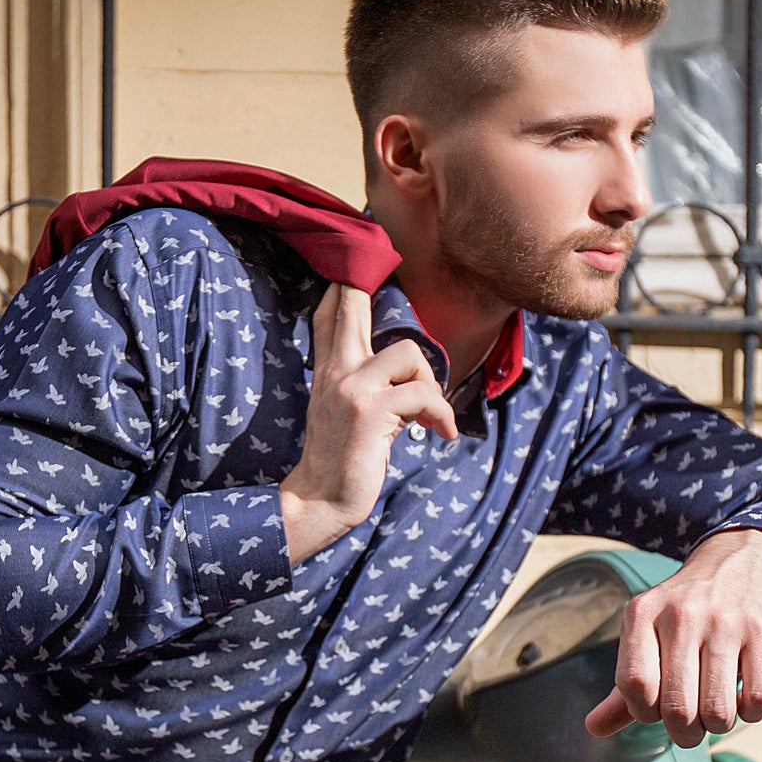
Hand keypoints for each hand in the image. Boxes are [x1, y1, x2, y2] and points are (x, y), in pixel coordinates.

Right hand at [280, 283, 457, 563]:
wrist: (320, 502)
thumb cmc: (341, 459)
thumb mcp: (341, 410)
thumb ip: (359, 379)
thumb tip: (405, 363)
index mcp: (327, 369)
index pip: (330, 311)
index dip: (346, 281)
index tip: (360, 262)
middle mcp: (335, 371)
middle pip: (353, 304)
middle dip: (372, 279)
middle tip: (390, 260)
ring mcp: (352, 388)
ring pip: (409, 352)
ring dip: (431, 383)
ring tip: (428, 413)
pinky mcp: (372, 412)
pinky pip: (425, 395)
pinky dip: (441, 415)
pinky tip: (440, 434)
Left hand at [584, 530, 761, 746]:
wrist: (742, 558)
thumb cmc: (688, 609)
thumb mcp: (648, 632)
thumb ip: (625, 686)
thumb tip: (594, 728)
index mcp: (642, 614)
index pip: (634, 685)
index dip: (645, 712)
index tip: (657, 709)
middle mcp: (682, 614)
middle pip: (677, 708)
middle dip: (684, 732)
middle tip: (691, 725)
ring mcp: (725, 622)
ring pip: (718, 711)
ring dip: (718, 726)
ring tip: (716, 711)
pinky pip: (758, 698)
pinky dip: (751, 713)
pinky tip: (744, 698)